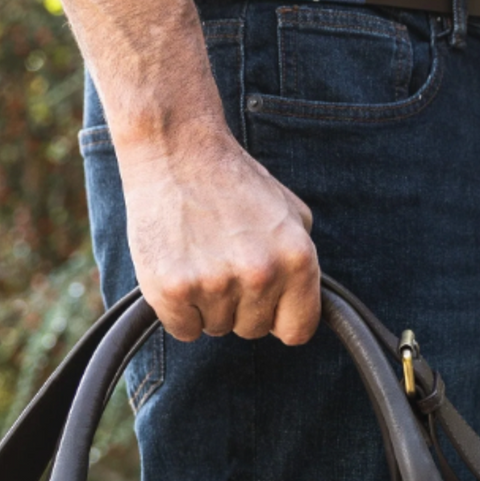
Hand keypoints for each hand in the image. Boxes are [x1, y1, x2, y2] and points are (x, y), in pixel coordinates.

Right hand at [118, 122, 319, 344]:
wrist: (176, 150)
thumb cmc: (233, 182)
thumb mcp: (291, 213)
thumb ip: (303, 261)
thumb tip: (307, 301)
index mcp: (297, 259)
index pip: (298, 330)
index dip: (279, 317)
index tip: (265, 304)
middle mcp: (260, 274)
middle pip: (253, 330)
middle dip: (240, 306)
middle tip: (222, 261)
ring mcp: (215, 283)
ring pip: (217, 328)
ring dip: (208, 305)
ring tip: (200, 257)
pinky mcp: (172, 290)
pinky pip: (184, 330)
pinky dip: (179, 310)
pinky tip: (178, 270)